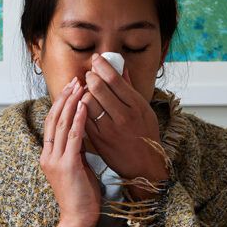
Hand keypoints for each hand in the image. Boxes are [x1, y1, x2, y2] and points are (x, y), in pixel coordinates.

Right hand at [41, 77, 100, 226]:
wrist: (77, 219)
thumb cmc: (81, 197)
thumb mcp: (76, 168)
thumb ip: (76, 151)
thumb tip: (83, 134)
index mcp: (48, 156)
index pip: (51, 123)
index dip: (60, 104)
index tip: (70, 88)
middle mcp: (48, 155)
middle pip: (54, 119)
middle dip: (65, 97)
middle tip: (74, 80)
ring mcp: (56, 160)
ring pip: (61, 124)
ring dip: (71, 102)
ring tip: (80, 86)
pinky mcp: (68, 165)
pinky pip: (73, 137)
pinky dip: (78, 119)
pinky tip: (84, 105)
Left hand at [80, 53, 169, 191]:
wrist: (144, 166)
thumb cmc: (146, 135)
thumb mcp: (145, 110)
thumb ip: (130, 88)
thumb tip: (121, 67)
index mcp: (137, 105)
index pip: (114, 79)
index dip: (101, 66)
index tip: (96, 60)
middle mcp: (123, 115)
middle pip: (98, 88)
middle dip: (90, 77)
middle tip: (88, 75)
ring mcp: (110, 128)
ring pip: (88, 102)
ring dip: (83, 93)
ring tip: (85, 91)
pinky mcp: (99, 139)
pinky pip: (84, 118)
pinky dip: (80, 109)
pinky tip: (82, 106)